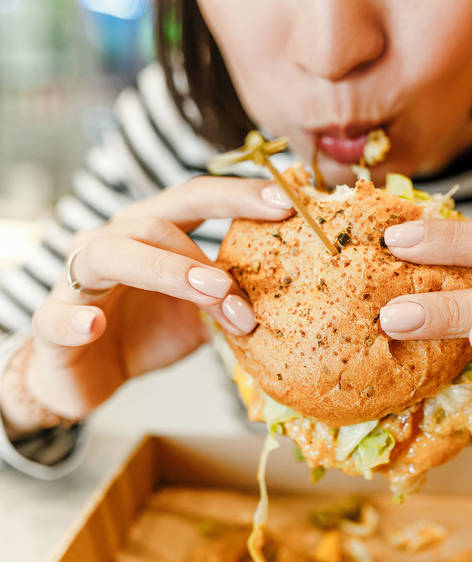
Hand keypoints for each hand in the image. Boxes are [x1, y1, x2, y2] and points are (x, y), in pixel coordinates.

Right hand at [3, 177, 292, 427]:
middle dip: (205, 248)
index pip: (195, 199)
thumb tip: (292, 288)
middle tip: (242, 278)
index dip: (238, 195)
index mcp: (152, 232)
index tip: (286, 203)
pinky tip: (94, 325)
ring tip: (210, 294)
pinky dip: (75, 319)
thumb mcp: (201, 311)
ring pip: (114, 255)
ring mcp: (80, 279)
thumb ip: (231, 294)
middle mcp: (114, 241)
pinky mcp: (52, 323)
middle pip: (156, 220)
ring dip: (167, 272)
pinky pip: (58, 316)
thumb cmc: (147, 330)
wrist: (88, 374)